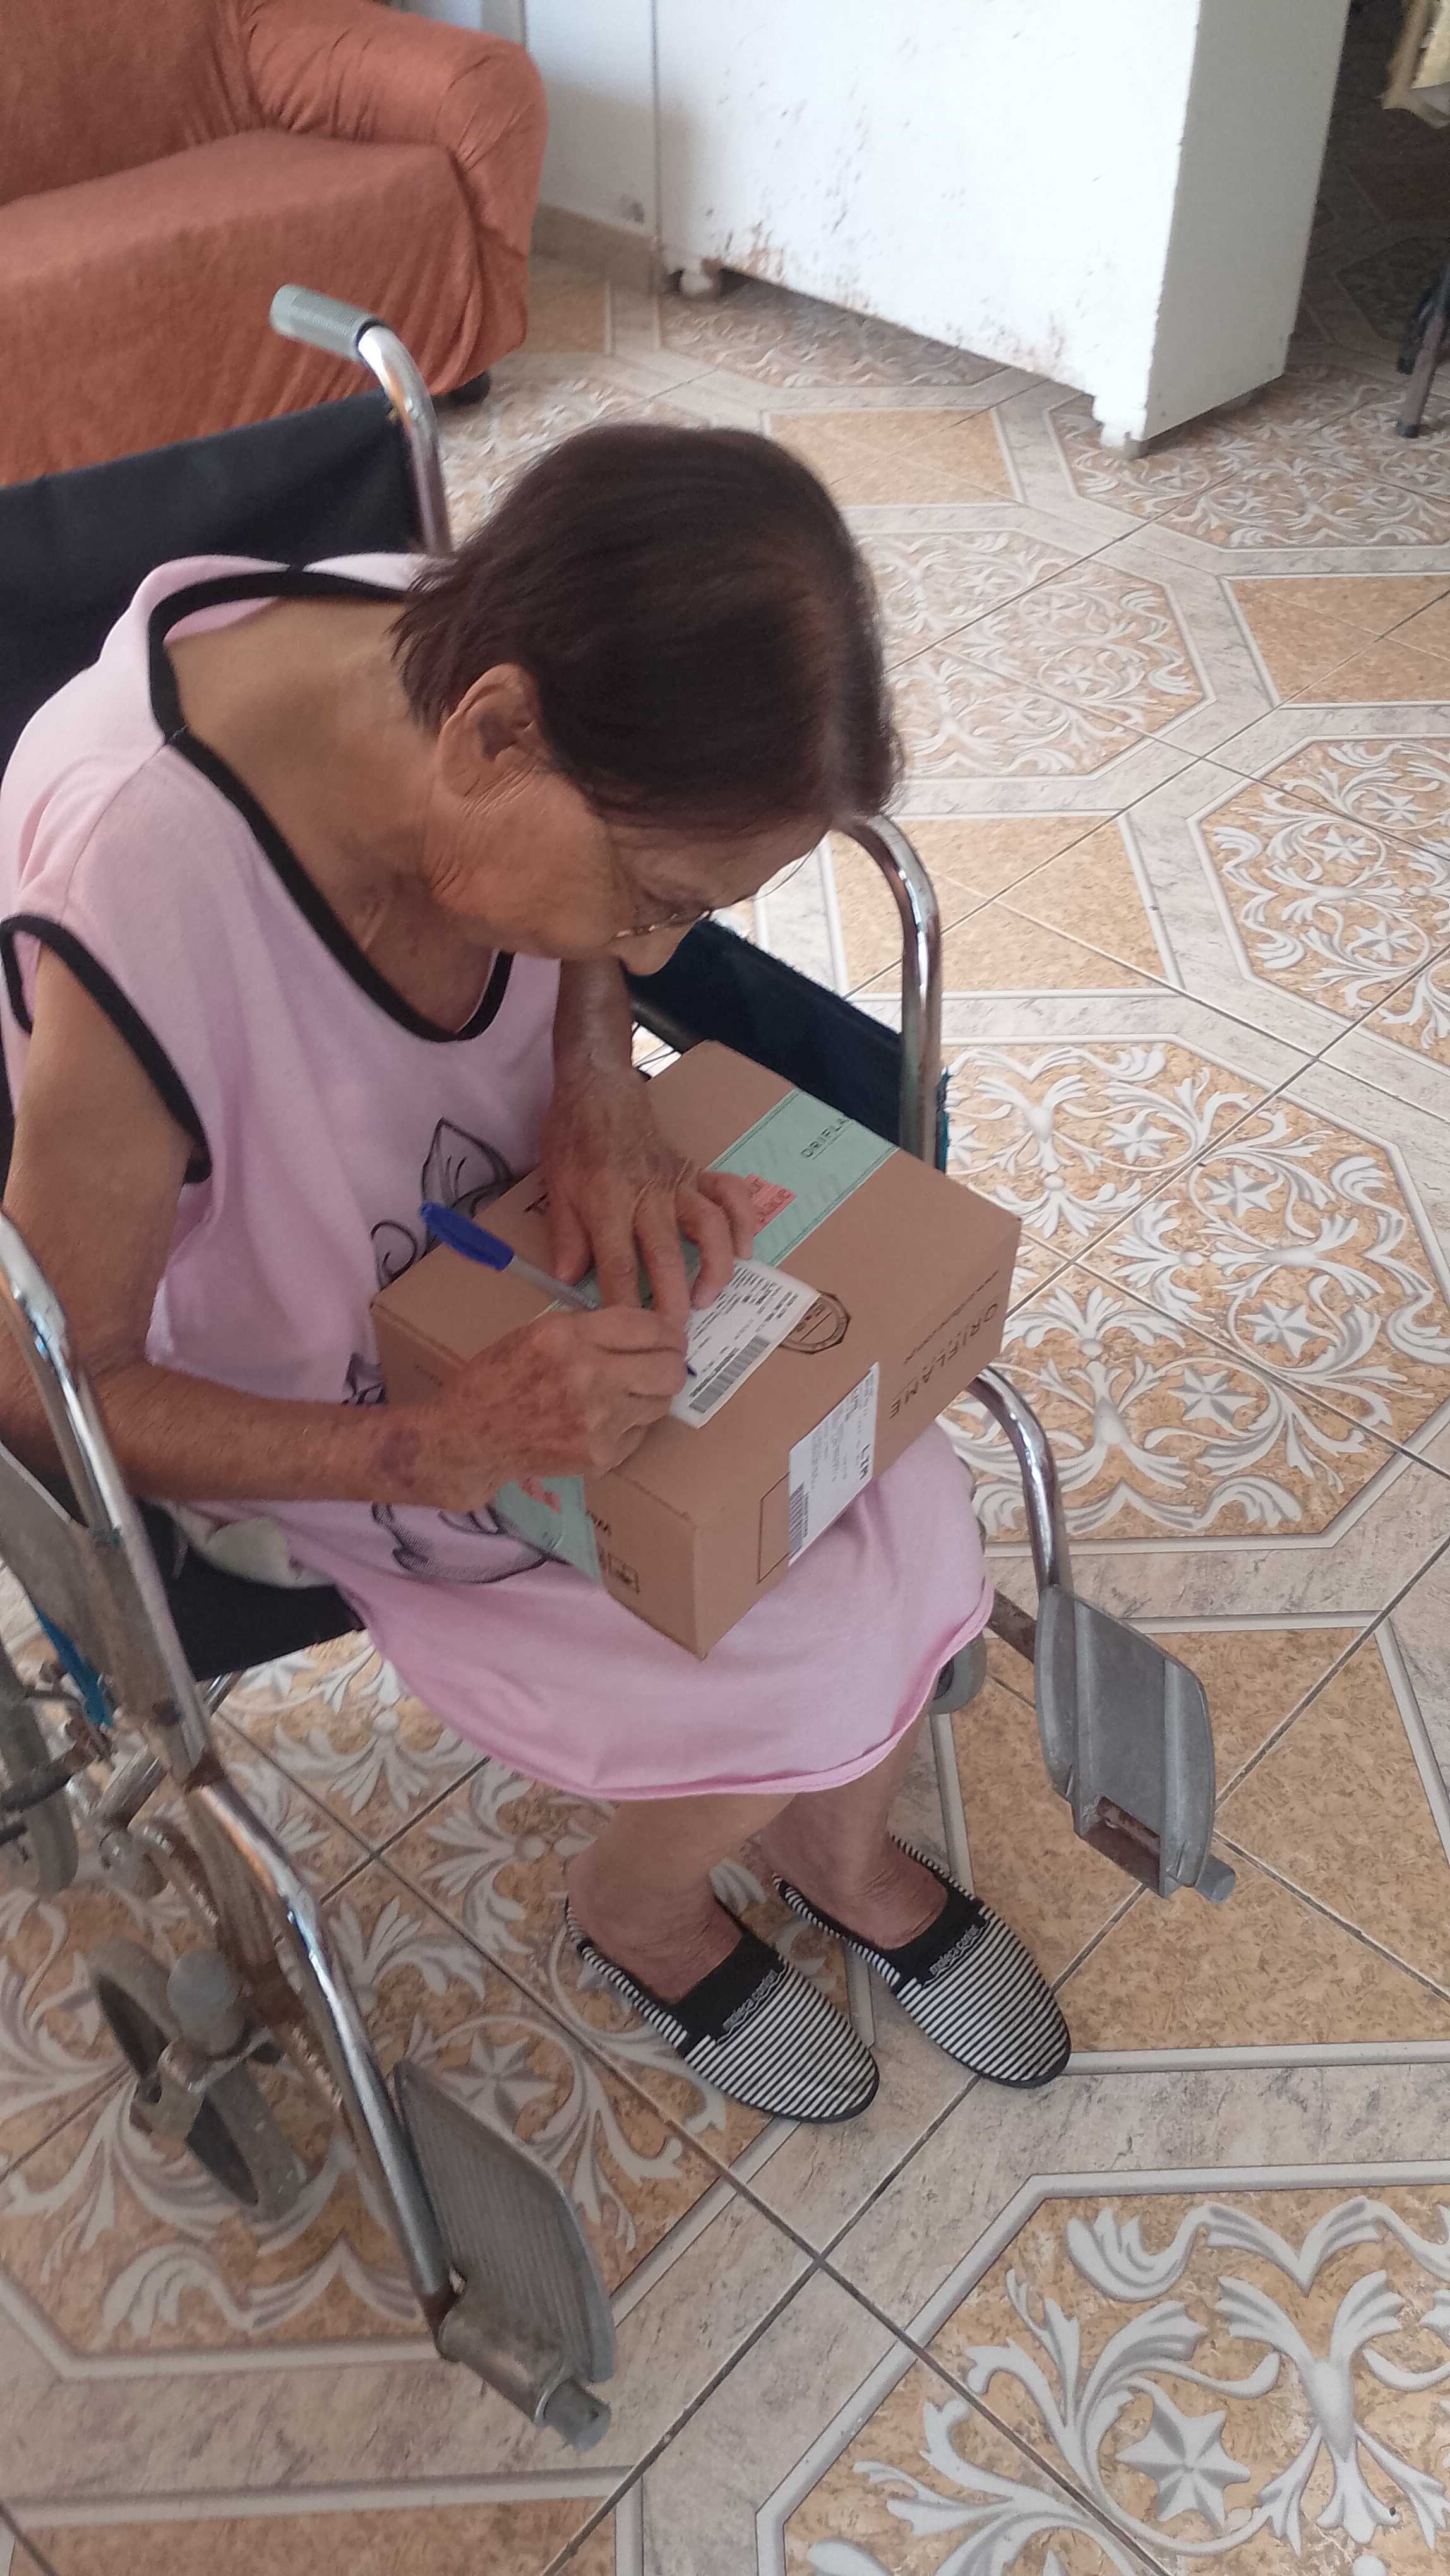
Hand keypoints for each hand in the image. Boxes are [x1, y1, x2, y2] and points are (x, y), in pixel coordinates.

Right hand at [421, 1307, 688, 1511]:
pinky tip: (601, 1420)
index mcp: (569, 1336)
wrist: (468, 1438)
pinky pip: (639, 1434)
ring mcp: (597, 1420)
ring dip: (651, 1394)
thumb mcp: (536, 1333)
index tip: (672, 1335)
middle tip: (664, 1362)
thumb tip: (645, 1329)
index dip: (669, 1330)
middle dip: (673, 1362)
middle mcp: (589, 1376)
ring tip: (628, 1391)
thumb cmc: (496, 1378)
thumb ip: (589, 1327)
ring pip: (661, 1403)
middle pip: (669, 1368)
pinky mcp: (600, 1455)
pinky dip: (627, 1426)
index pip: (648, 1326)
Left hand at [541, 1066, 757, 1333]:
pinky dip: (743, 1222)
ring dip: (713, 1267)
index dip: (625, 1303)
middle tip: (674, 1337)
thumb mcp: (556, 1186)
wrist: (599, 1088)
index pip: (618, 1264)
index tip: (629, 1333)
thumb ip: (566, 1236)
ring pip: (708, 1227)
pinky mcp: (696, 1172)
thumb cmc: (572, 1138)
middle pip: (665, 1256)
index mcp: (607, 1202)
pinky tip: (744, 1251)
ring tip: (708, 1298)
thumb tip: (569, 1282)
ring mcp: (677, 1183)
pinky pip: (729, 1195)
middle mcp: (647, 1196)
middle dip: (672, 1301)